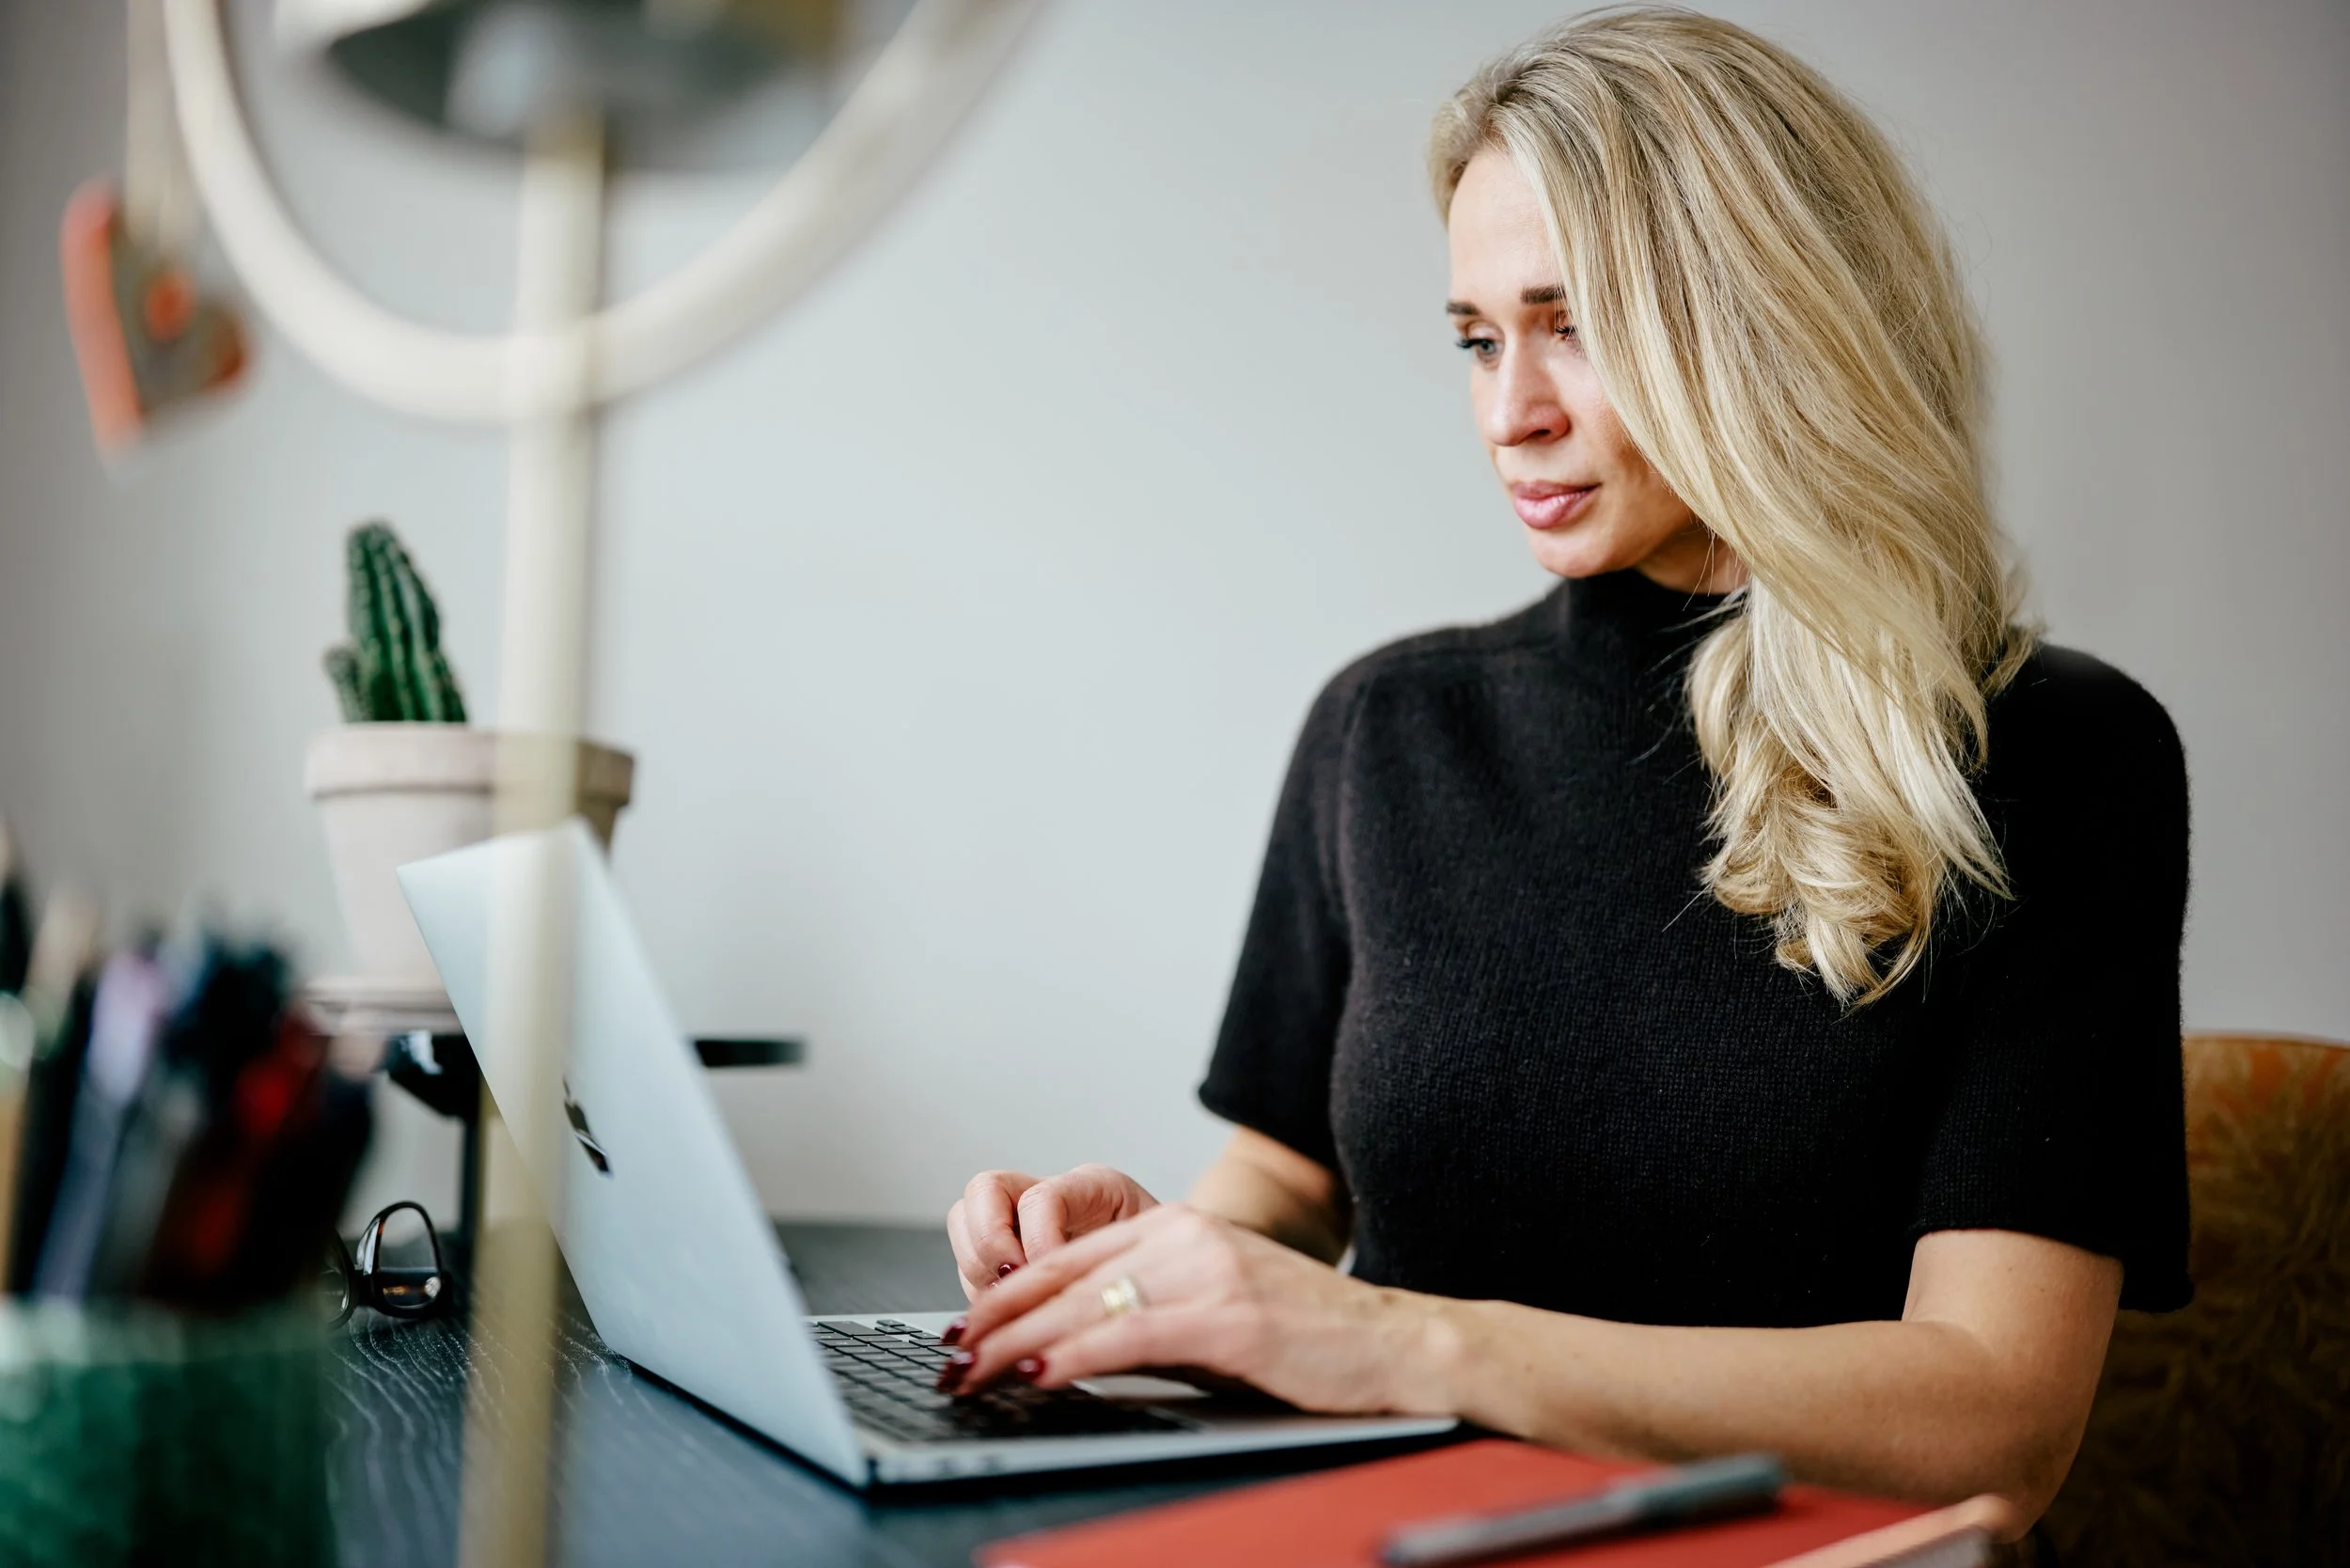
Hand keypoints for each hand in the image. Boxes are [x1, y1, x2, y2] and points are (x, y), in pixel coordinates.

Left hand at [942, 1203, 1453, 1415]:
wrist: (1396, 1343)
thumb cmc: (1306, 1338)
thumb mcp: (1216, 1305)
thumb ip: (1151, 1308)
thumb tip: (1069, 1345)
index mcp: (1179, 1226)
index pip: (1066, 1258)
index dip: (1005, 1293)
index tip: (961, 1327)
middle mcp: (1186, 1236)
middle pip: (1062, 1278)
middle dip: (992, 1322)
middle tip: (945, 1358)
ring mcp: (1207, 1272)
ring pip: (1082, 1305)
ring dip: (1012, 1345)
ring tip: (968, 1375)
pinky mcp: (1228, 1318)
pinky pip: (1126, 1335)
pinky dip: (1069, 1358)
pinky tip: (1033, 1377)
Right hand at [945, 1164, 1158, 1300]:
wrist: (1182, 1271)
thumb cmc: (1173, 1267)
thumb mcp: (1158, 1262)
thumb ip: (1120, 1272)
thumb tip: (1072, 1306)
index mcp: (1094, 1187)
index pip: (1042, 1198)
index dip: (1037, 1241)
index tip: (1051, 1280)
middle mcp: (1050, 1195)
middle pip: (982, 1191)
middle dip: (987, 1245)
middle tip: (1012, 1285)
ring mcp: (1023, 1222)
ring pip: (965, 1224)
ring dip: (976, 1270)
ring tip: (1010, 1306)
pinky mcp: (1009, 1256)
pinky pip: (972, 1266)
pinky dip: (982, 1294)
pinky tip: (1008, 1320)